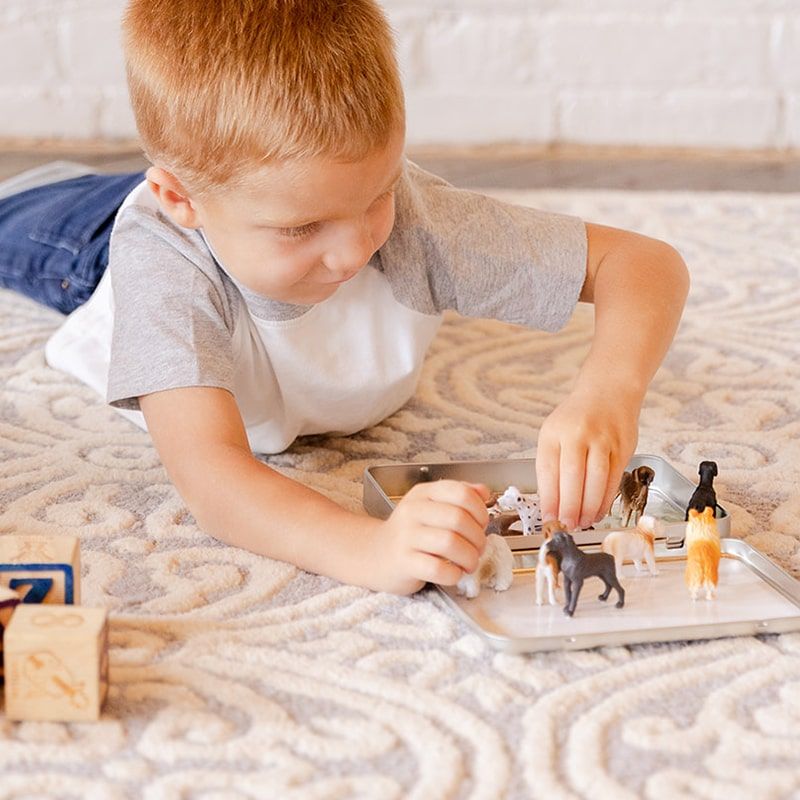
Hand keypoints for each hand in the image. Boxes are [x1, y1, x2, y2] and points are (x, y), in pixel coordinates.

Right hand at [375, 480, 490, 594]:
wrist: (374, 555)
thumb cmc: (410, 533)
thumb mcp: (430, 506)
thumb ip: (458, 496)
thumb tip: (483, 492)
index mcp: (423, 493)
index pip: (460, 492)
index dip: (479, 510)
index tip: (482, 523)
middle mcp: (412, 511)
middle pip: (458, 518)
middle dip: (478, 537)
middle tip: (478, 548)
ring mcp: (406, 537)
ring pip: (450, 543)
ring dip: (469, 557)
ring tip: (469, 563)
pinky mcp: (403, 562)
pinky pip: (437, 568)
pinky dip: (454, 574)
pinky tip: (453, 574)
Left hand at [536, 388, 639, 530]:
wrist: (608, 392)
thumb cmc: (576, 419)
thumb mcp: (554, 433)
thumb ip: (552, 465)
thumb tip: (551, 504)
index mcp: (554, 432)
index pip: (548, 470)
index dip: (549, 498)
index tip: (548, 518)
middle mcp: (577, 434)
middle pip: (572, 476)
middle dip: (569, 506)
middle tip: (567, 525)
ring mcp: (602, 439)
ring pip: (596, 479)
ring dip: (589, 506)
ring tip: (583, 522)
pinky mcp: (622, 447)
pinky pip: (613, 478)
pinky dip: (605, 499)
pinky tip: (599, 511)